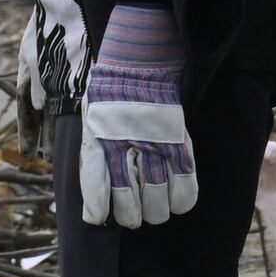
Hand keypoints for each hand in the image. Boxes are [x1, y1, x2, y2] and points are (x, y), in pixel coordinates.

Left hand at [79, 1, 197, 228]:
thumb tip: (95, 186)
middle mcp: (125, 147)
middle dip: (131, 216)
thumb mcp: (90, 116)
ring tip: (154, 212)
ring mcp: (154, 145)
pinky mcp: (178, 141)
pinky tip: (178, 203)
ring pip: (158, 199)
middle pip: (130, 202)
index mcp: (99, 140)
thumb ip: (93, 150)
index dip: (98, 210)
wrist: (141, 57)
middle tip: (133, 217)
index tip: (98, 220)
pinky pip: (185, 182)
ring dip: (156, 212)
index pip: (96, 188)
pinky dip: (182, 199)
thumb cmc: (111, 88)